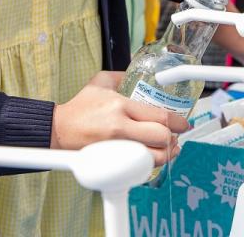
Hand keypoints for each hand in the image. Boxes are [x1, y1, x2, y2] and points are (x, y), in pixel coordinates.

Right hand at [50, 71, 188, 165]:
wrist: (59, 130)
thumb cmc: (80, 106)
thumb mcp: (101, 81)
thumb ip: (123, 76)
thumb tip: (144, 75)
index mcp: (121, 106)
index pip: (160, 117)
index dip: (178, 122)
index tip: (184, 124)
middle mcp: (120, 128)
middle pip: (160, 138)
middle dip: (173, 138)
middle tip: (175, 136)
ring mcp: (116, 148)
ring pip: (152, 157)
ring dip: (166, 154)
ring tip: (169, 149)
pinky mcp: (110, 162)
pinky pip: (137, 167)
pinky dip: (150, 164)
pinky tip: (153, 158)